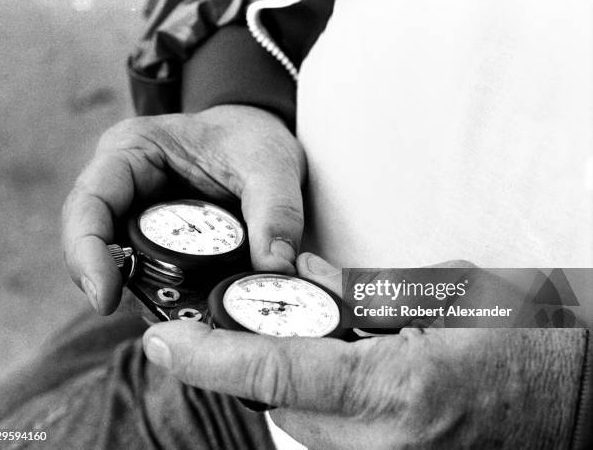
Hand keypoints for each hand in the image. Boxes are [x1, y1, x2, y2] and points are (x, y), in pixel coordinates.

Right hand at [62, 105, 304, 313]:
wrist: (261, 142)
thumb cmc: (255, 140)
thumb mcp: (271, 166)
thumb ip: (276, 213)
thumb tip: (276, 269)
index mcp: (133, 150)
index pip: (90, 203)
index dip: (86, 253)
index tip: (105, 299)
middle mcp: (124, 184)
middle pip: (95, 242)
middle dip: (113, 284)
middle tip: (152, 317)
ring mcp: (138, 214)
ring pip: (121, 265)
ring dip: (143, 295)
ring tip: (180, 318)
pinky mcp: (158, 240)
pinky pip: (151, 273)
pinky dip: (167, 294)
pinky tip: (192, 310)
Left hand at [141, 253, 582, 448]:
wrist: (576, 398)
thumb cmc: (527, 340)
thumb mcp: (446, 295)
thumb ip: (368, 291)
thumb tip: (307, 282)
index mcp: (401, 388)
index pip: (279, 375)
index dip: (211, 358)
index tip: (164, 342)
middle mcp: (389, 442)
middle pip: (282, 406)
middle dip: (267, 361)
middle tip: (265, 321)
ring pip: (306, 424)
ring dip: (302, 381)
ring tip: (329, 342)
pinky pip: (336, 436)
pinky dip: (327, 401)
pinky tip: (349, 367)